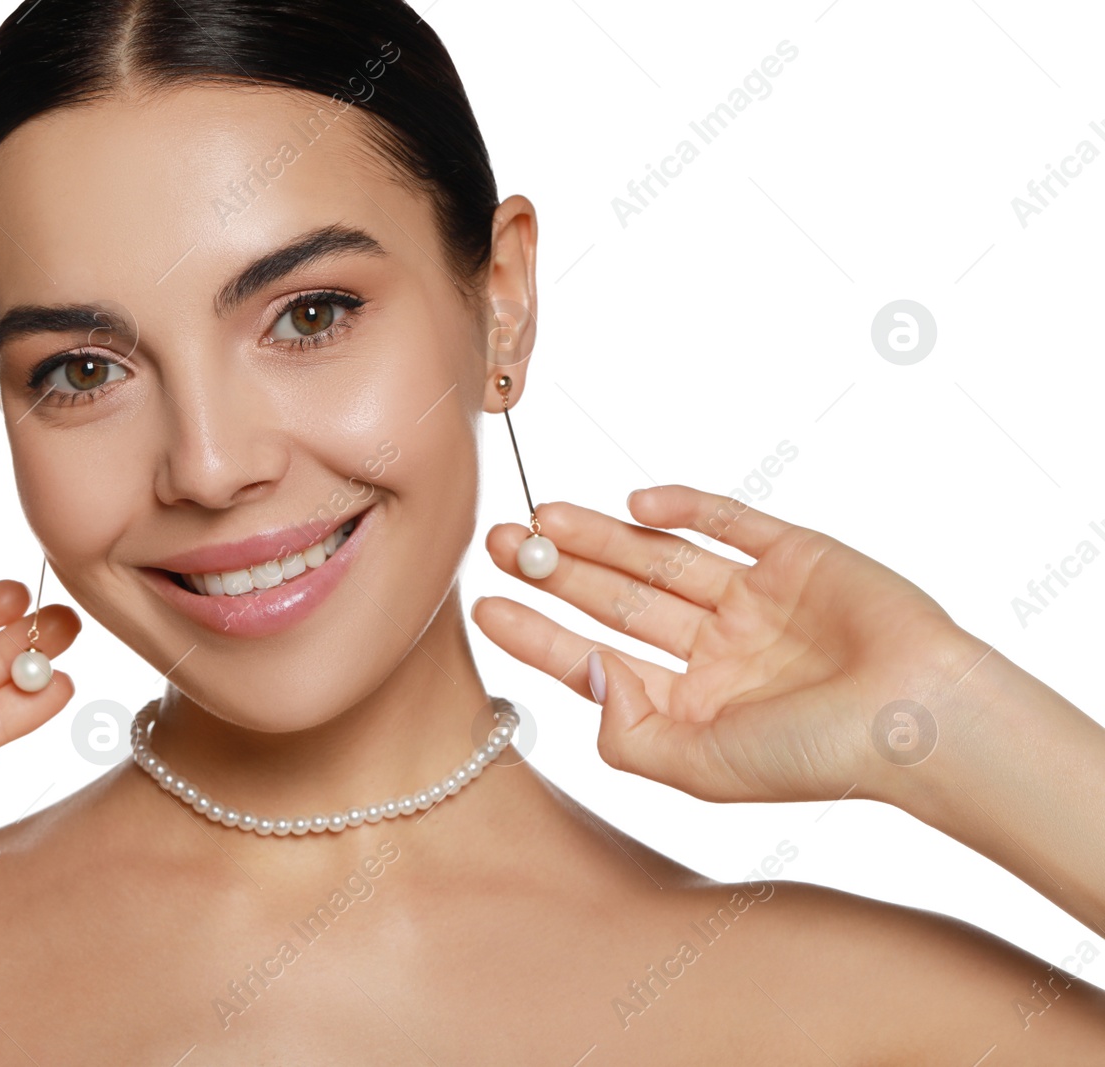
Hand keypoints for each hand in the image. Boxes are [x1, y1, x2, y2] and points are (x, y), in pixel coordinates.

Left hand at [471, 487, 983, 803]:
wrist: (919, 718)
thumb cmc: (815, 754)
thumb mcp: (699, 767)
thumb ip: (629, 737)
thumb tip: (585, 686)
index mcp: (692, 701)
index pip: (596, 659)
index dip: (539, 632)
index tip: (484, 604)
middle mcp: (716, 648)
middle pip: (617, 600)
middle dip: (556, 571)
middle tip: (499, 541)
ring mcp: (754, 599)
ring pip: (660, 558)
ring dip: (602, 536)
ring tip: (542, 517)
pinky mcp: (795, 555)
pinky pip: (729, 522)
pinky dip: (685, 507)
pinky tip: (636, 502)